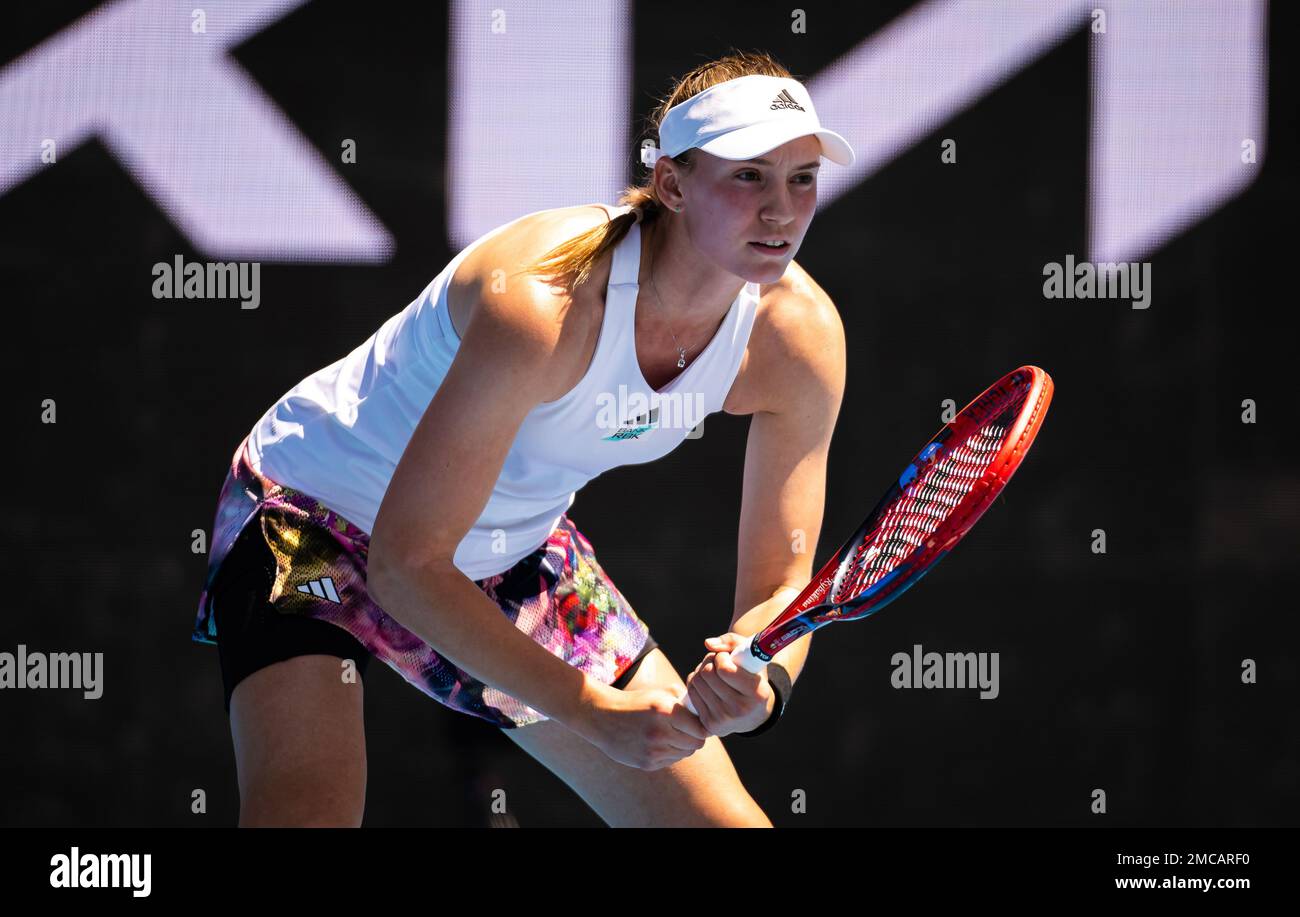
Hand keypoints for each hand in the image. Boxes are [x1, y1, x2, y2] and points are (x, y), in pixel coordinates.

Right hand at [576, 683, 709, 770]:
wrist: (602, 716)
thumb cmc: (636, 702)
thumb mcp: (659, 694)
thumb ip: (684, 701)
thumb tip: (705, 713)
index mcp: (665, 711)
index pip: (701, 729)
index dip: (701, 726)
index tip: (697, 723)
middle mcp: (660, 732)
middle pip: (695, 744)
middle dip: (693, 737)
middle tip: (686, 730)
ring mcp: (652, 750)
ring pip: (684, 754)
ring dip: (681, 746)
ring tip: (669, 735)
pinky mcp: (646, 763)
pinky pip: (670, 761)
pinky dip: (669, 753)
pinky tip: (657, 743)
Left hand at [683, 632, 775, 736]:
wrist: (753, 713)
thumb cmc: (752, 676)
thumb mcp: (751, 655)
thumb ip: (731, 642)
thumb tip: (708, 643)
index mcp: (757, 693)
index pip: (724, 669)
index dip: (721, 657)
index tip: (726, 657)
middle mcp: (740, 710)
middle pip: (707, 674)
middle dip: (710, 661)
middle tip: (718, 661)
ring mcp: (723, 720)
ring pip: (696, 681)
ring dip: (701, 670)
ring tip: (713, 671)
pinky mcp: (709, 725)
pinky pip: (691, 692)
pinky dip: (695, 681)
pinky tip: (707, 682)